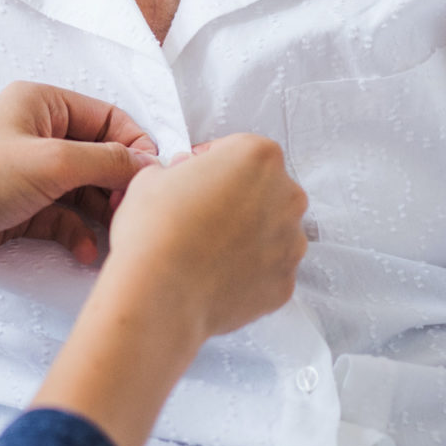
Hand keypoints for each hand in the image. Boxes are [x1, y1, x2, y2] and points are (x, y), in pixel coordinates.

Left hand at [0, 81, 159, 273]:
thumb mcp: (51, 163)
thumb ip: (106, 161)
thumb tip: (149, 165)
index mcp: (42, 103)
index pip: (107, 117)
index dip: (134, 146)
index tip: (151, 180)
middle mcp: (37, 132)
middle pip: (99, 156)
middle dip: (118, 186)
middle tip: (130, 214)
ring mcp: (28, 172)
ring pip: (83, 190)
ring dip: (100, 215)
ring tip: (114, 239)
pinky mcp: (21, 207)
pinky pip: (64, 216)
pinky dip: (78, 232)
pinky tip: (86, 252)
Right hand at [99, 134, 307, 338]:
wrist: (160, 294)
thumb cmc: (156, 230)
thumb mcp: (153, 176)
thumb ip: (181, 170)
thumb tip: (184, 180)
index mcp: (259, 156)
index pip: (237, 150)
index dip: (210, 163)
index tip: (195, 178)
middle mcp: (287, 196)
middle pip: (263, 189)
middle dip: (236, 198)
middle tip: (200, 214)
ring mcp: (291, 243)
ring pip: (271, 231)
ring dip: (246, 234)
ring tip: (207, 249)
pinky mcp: (285, 283)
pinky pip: (268, 270)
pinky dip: (248, 271)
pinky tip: (216, 274)